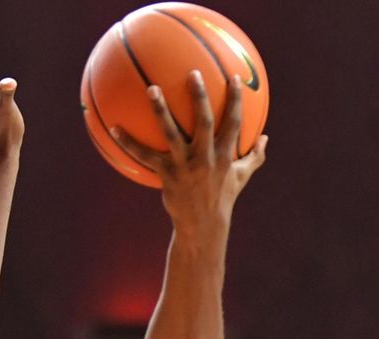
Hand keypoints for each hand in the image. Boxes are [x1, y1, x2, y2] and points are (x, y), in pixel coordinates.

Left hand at [111, 72, 266, 237]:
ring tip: (151, 89)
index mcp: (226, 154)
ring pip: (171, 133)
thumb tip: (265, 137)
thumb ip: (254, 156)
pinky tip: (113, 128)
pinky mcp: (166, 174)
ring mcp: (185, 165)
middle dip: (200, 96)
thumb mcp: (242, 177)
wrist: (203, 225)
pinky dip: (128, 142)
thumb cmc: (223, 198)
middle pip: (204, 121)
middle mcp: (206, 157)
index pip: (234, 122)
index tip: (235, 78)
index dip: (236, 99)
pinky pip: (144, 155)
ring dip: (161, 110)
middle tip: (192, 73)